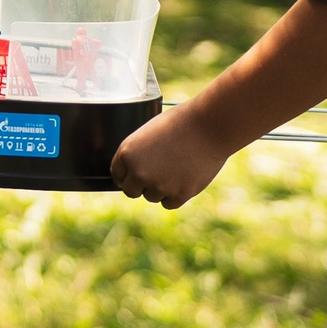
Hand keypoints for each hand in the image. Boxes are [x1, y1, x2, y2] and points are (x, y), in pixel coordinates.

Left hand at [110, 107, 232, 209]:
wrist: (209, 126)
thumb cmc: (180, 123)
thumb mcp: (149, 133)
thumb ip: (138, 154)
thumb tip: (132, 173)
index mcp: (127, 153)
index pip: (117, 175)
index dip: (127, 175)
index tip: (135, 174)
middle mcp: (139, 172)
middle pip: (131, 191)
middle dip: (141, 185)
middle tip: (155, 175)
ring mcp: (159, 185)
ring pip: (152, 197)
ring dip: (160, 188)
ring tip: (176, 168)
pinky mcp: (179, 194)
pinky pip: (169, 203)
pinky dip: (175, 195)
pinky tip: (183, 178)